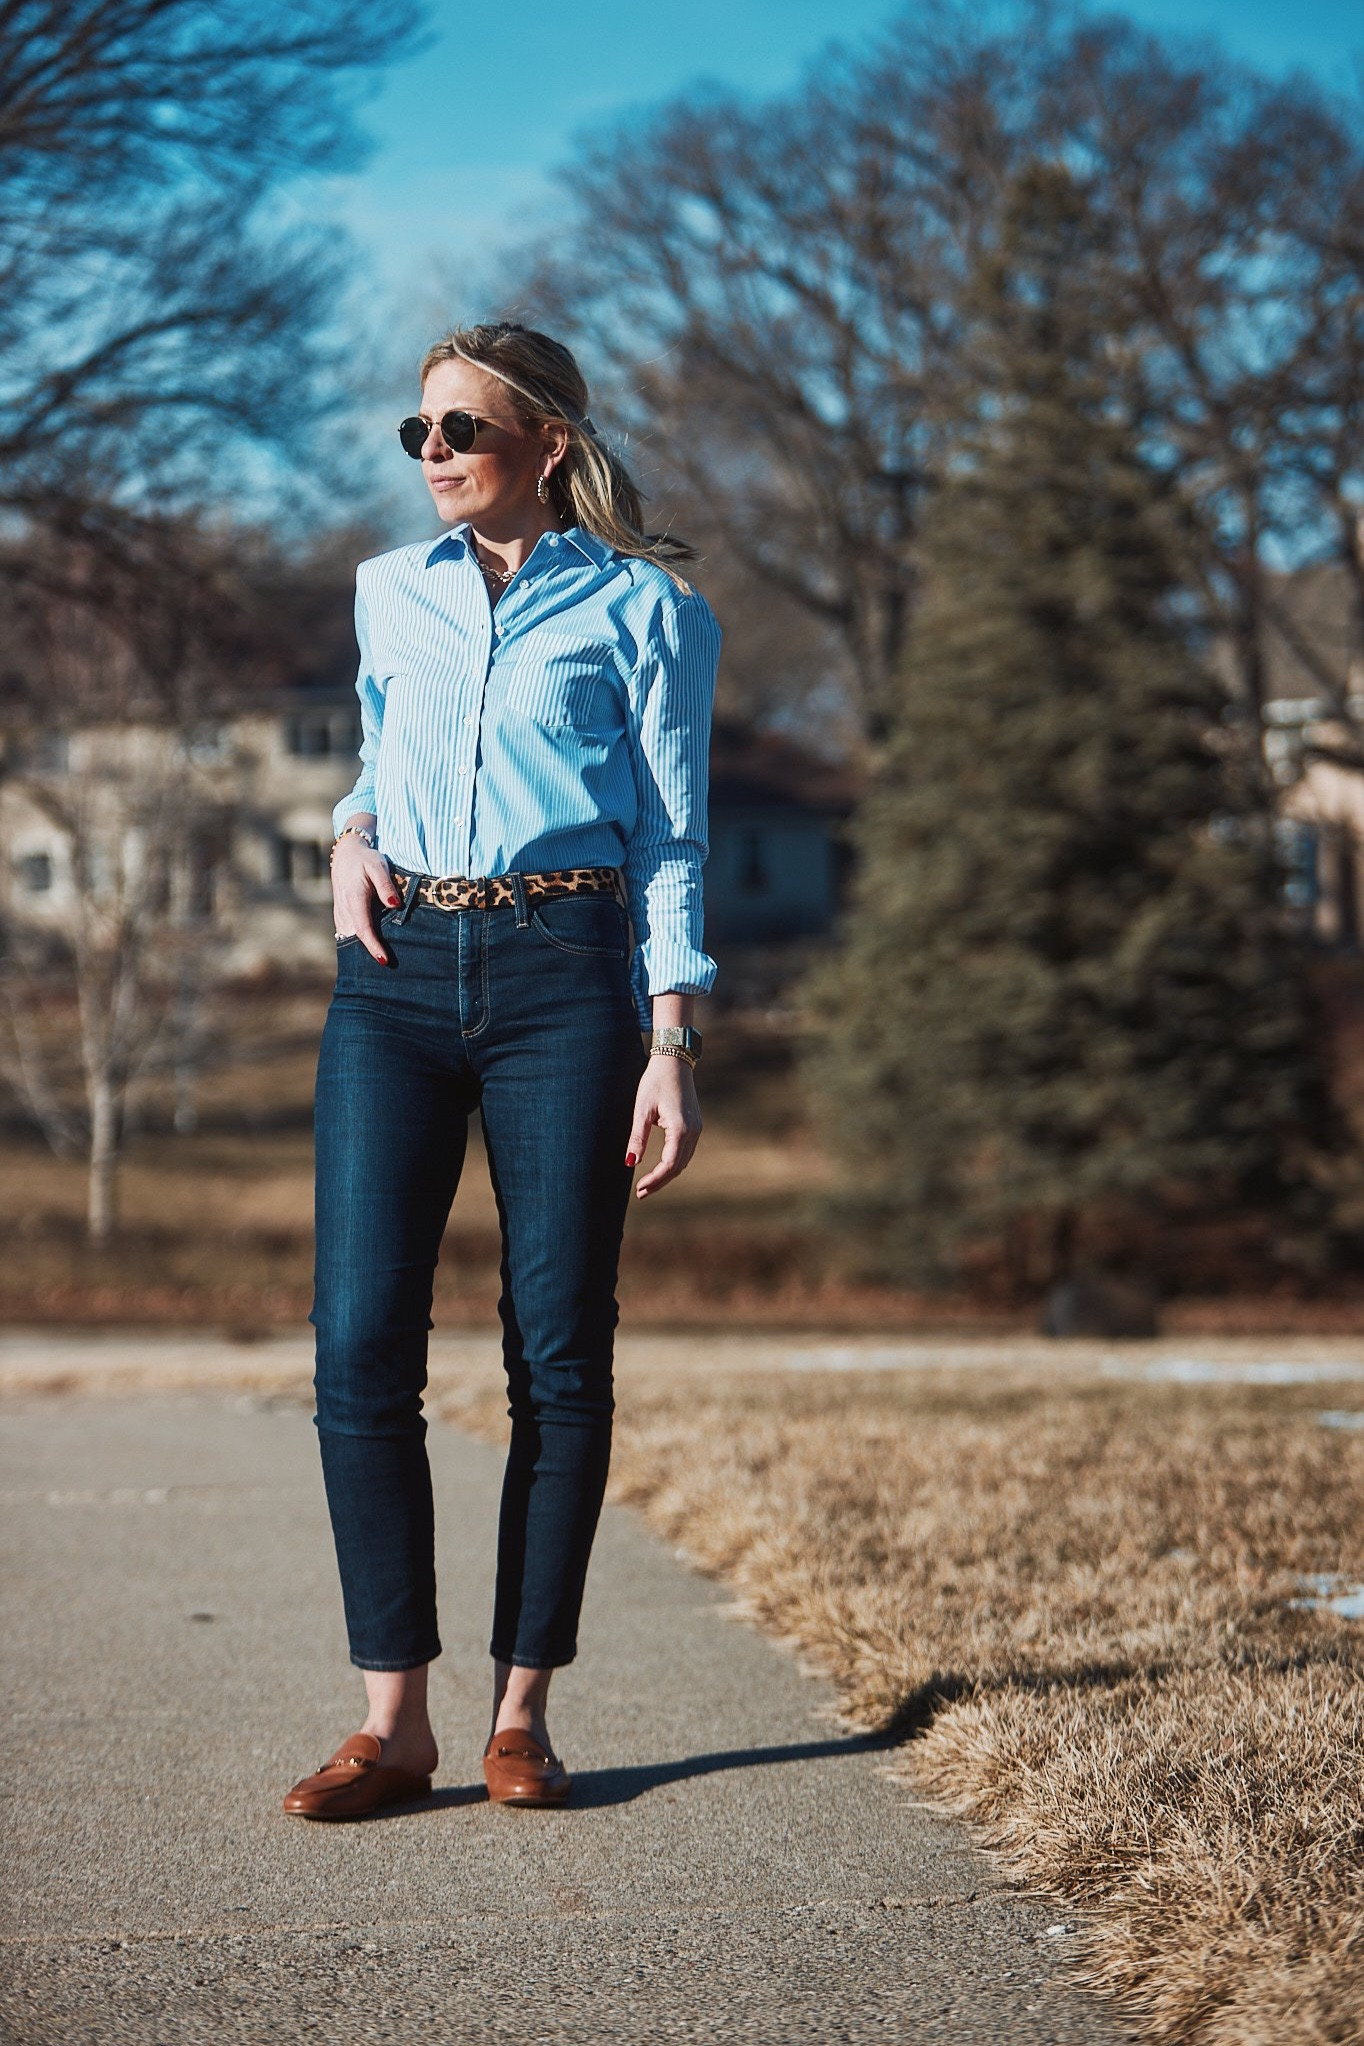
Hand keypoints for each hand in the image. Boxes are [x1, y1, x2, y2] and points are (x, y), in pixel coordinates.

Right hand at [332, 835, 400, 964]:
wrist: (346, 854)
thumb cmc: (365, 860)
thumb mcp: (378, 866)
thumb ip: (385, 885)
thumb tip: (394, 905)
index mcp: (354, 899)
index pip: (364, 929)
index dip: (374, 946)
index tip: (385, 961)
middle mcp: (344, 910)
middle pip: (356, 938)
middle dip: (369, 954)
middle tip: (388, 969)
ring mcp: (340, 914)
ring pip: (350, 938)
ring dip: (363, 951)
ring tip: (382, 964)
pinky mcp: (341, 916)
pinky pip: (348, 934)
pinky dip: (358, 943)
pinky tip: (372, 951)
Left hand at [625, 1055, 701, 1197]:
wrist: (674, 1061)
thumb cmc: (655, 1082)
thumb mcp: (642, 1110)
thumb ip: (637, 1138)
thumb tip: (630, 1163)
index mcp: (680, 1128)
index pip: (669, 1164)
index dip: (654, 1180)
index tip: (639, 1188)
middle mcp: (693, 1131)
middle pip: (677, 1167)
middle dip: (659, 1182)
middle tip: (641, 1193)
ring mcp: (696, 1129)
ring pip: (683, 1161)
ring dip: (667, 1175)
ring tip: (648, 1184)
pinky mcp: (695, 1125)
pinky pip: (685, 1152)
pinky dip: (673, 1164)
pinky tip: (660, 1168)